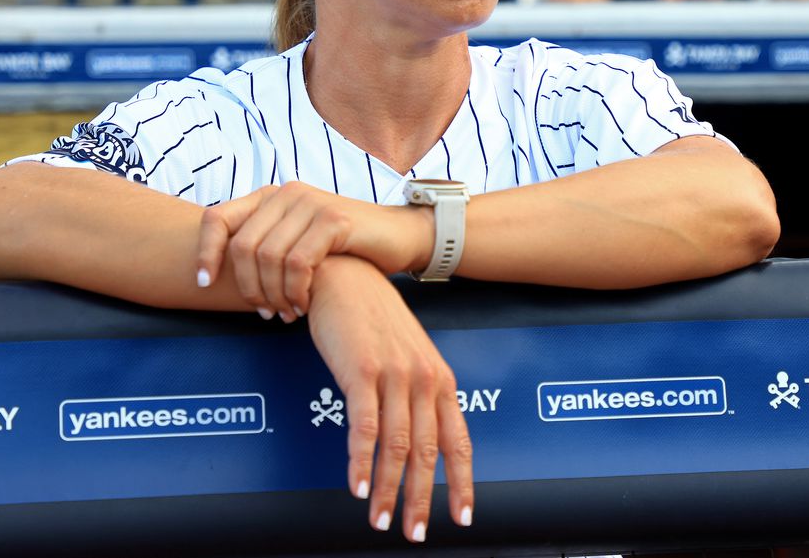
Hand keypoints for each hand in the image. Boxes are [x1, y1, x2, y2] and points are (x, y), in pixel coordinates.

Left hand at [195, 182, 432, 320]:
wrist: (397, 237)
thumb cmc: (344, 249)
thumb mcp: (297, 241)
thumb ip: (265, 246)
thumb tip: (220, 275)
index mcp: (270, 197)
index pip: (216, 218)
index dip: (204, 253)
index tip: (204, 285)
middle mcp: (286, 194)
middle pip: (241, 245)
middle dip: (248, 288)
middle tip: (266, 312)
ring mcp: (310, 203)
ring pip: (268, 257)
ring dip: (274, 295)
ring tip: (287, 313)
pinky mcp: (334, 220)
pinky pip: (298, 263)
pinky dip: (296, 291)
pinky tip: (304, 304)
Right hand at [308, 256, 473, 541]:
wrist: (346, 276)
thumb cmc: (373, 319)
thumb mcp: (407, 355)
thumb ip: (417, 394)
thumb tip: (420, 439)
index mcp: (439, 379)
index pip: (458, 441)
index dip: (462, 482)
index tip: (463, 517)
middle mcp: (423, 378)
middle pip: (428, 452)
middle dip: (422, 499)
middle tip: (414, 534)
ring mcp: (395, 375)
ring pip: (397, 447)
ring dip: (389, 490)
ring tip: (381, 521)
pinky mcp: (362, 371)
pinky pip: (365, 427)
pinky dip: (361, 462)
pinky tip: (358, 487)